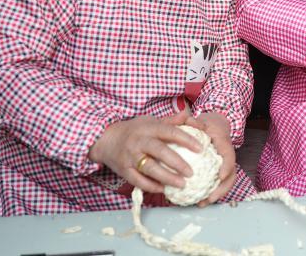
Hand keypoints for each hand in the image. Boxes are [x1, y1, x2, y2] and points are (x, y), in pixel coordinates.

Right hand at [88, 110, 205, 194]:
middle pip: (161, 152)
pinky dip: (151, 186)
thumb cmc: (134, 130)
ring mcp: (131, 157)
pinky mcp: (123, 170)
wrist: (105, 139)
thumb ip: (170, 121)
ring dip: (167, 178)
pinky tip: (164, 189)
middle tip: (191, 173)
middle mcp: (140, 142)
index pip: (170, 132)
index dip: (187, 140)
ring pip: (150, 169)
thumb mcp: (150, 121)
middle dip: (178, 163)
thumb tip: (189, 116)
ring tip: (182, 184)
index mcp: (149, 128)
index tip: (200, 148)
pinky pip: (138, 181)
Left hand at [196, 111, 235, 205]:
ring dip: (216, 195)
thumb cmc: (207, 125)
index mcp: (224, 145)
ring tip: (202, 204)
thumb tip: (187, 119)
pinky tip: (198, 201)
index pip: (229, 156)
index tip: (220, 176)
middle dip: (222, 189)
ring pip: (225, 183)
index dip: (227, 166)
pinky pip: (217, 185)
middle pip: (230, 175)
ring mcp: (223, 166)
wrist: (214, 128)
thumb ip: (195, 121)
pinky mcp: (218, 172)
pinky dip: (210, 194)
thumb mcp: (202, 121)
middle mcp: (227, 158)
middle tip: (209, 198)